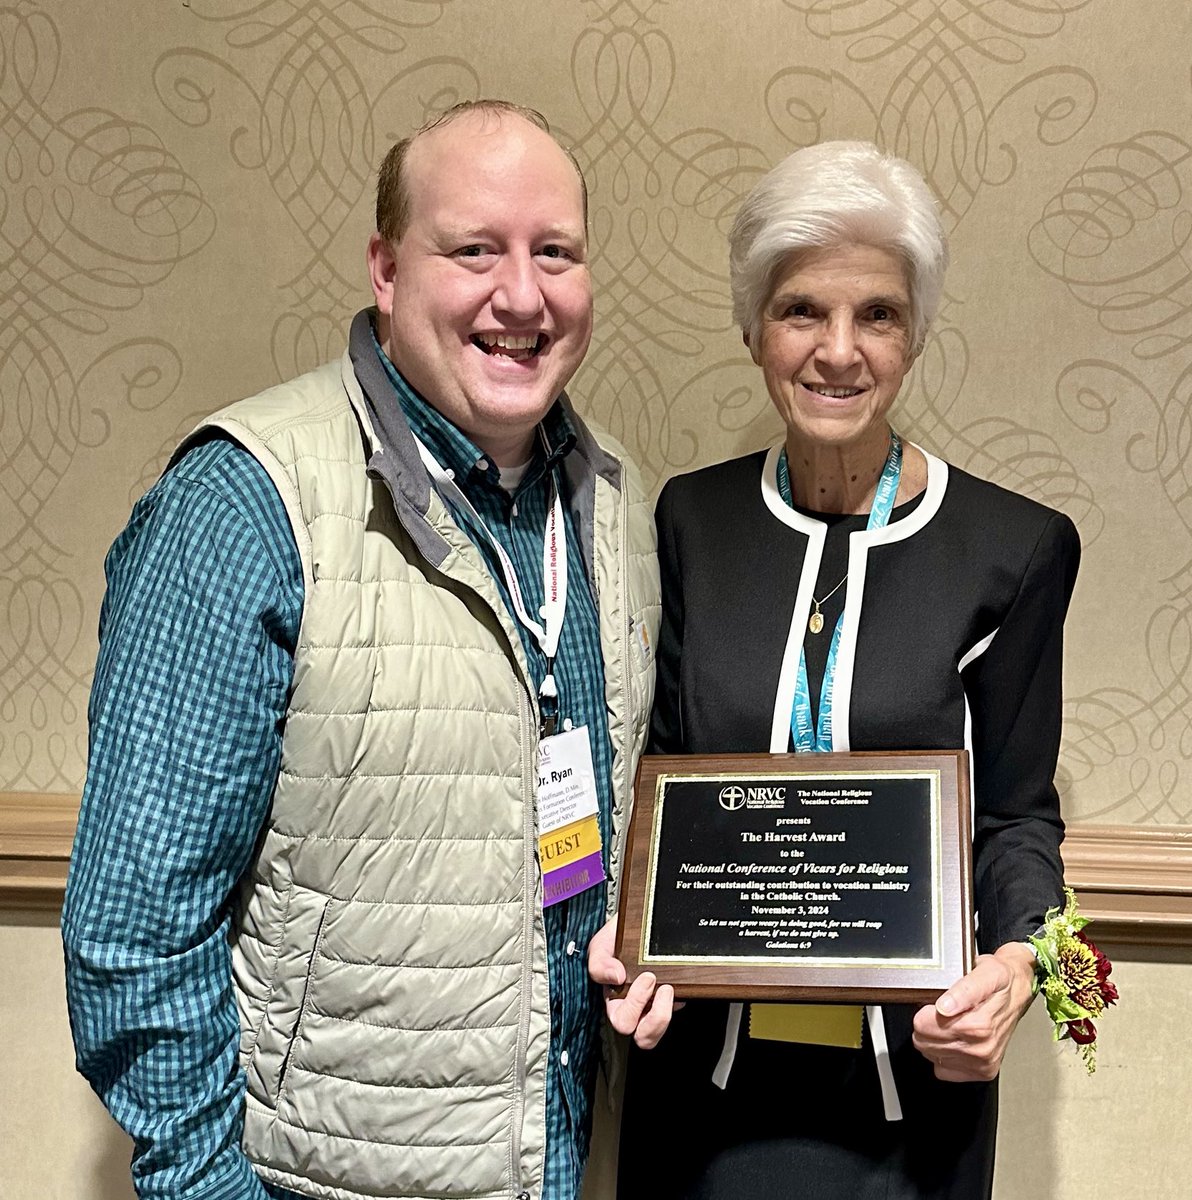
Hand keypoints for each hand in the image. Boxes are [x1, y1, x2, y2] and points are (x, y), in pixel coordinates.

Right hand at [587, 916, 675, 1048]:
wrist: (635, 926)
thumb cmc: (614, 941)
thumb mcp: (601, 947)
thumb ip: (600, 964)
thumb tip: (616, 977)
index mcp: (615, 1003)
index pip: (623, 1022)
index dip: (636, 1006)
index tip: (647, 977)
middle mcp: (635, 1010)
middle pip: (645, 1038)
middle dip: (656, 1016)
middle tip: (662, 987)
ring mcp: (654, 1005)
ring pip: (661, 1029)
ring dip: (667, 1012)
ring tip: (669, 987)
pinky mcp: (671, 999)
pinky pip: (679, 1009)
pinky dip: (682, 997)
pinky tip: (678, 981)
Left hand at [912, 942, 1037, 1081]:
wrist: (1018, 992)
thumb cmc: (1001, 982)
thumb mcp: (984, 973)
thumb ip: (963, 991)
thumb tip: (943, 1007)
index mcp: (979, 1026)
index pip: (924, 1027)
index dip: (924, 1012)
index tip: (932, 1005)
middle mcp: (982, 1049)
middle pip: (924, 1043)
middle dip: (927, 1026)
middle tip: (941, 1014)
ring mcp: (983, 1063)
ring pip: (931, 1056)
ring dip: (935, 1040)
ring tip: (950, 1024)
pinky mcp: (982, 1072)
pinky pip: (943, 1070)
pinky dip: (943, 1056)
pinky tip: (953, 1040)